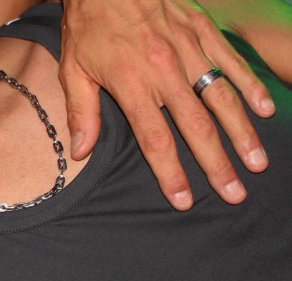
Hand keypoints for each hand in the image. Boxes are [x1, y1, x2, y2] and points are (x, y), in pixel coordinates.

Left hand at [59, 0, 274, 209]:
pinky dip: (249, 86)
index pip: (155, 138)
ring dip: (241, 132)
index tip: (183, 199)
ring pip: (221, 97)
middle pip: (196, 126)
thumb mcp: (72, 70)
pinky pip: (230, 62)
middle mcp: (164, 70)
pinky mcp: (201, 30)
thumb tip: (81, 152)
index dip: (170, 172)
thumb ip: (82, 112)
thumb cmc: (87, 26)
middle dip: (216, 163)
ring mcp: (187, 49)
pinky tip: (264, 110)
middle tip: (233, 193)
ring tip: (256, 162)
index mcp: (131, 84)